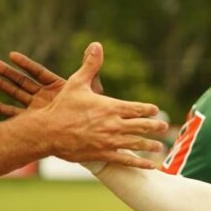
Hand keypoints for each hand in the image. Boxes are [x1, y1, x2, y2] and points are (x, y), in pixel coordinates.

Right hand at [0, 46, 103, 115]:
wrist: (89, 132)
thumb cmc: (93, 110)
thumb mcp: (90, 87)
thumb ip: (90, 67)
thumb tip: (95, 44)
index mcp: (56, 86)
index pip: (38, 72)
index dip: (26, 63)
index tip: (12, 55)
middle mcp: (45, 96)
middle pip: (22, 81)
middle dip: (7, 73)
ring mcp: (38, 108)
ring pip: (15, 94)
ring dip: (1, 86)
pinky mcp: (34, 120)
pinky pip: (14, 113)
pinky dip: (2, 108)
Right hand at [37, 43, 167, 167]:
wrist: (46, 131)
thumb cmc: (62, 106)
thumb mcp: (76, 83)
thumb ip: (90, 65)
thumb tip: (97, 45)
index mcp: (110, 106)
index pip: (138, 108)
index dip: (149, 110)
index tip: (155, 110)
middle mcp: (113, 124)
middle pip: (142, 126)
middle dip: (155, 127)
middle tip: (164, 127)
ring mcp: (109, 141)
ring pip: (137, 143)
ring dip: (151, 145)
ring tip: (160, 146)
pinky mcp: (102, 154)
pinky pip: (125, 160)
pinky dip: (140, 163)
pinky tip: (151, 165)